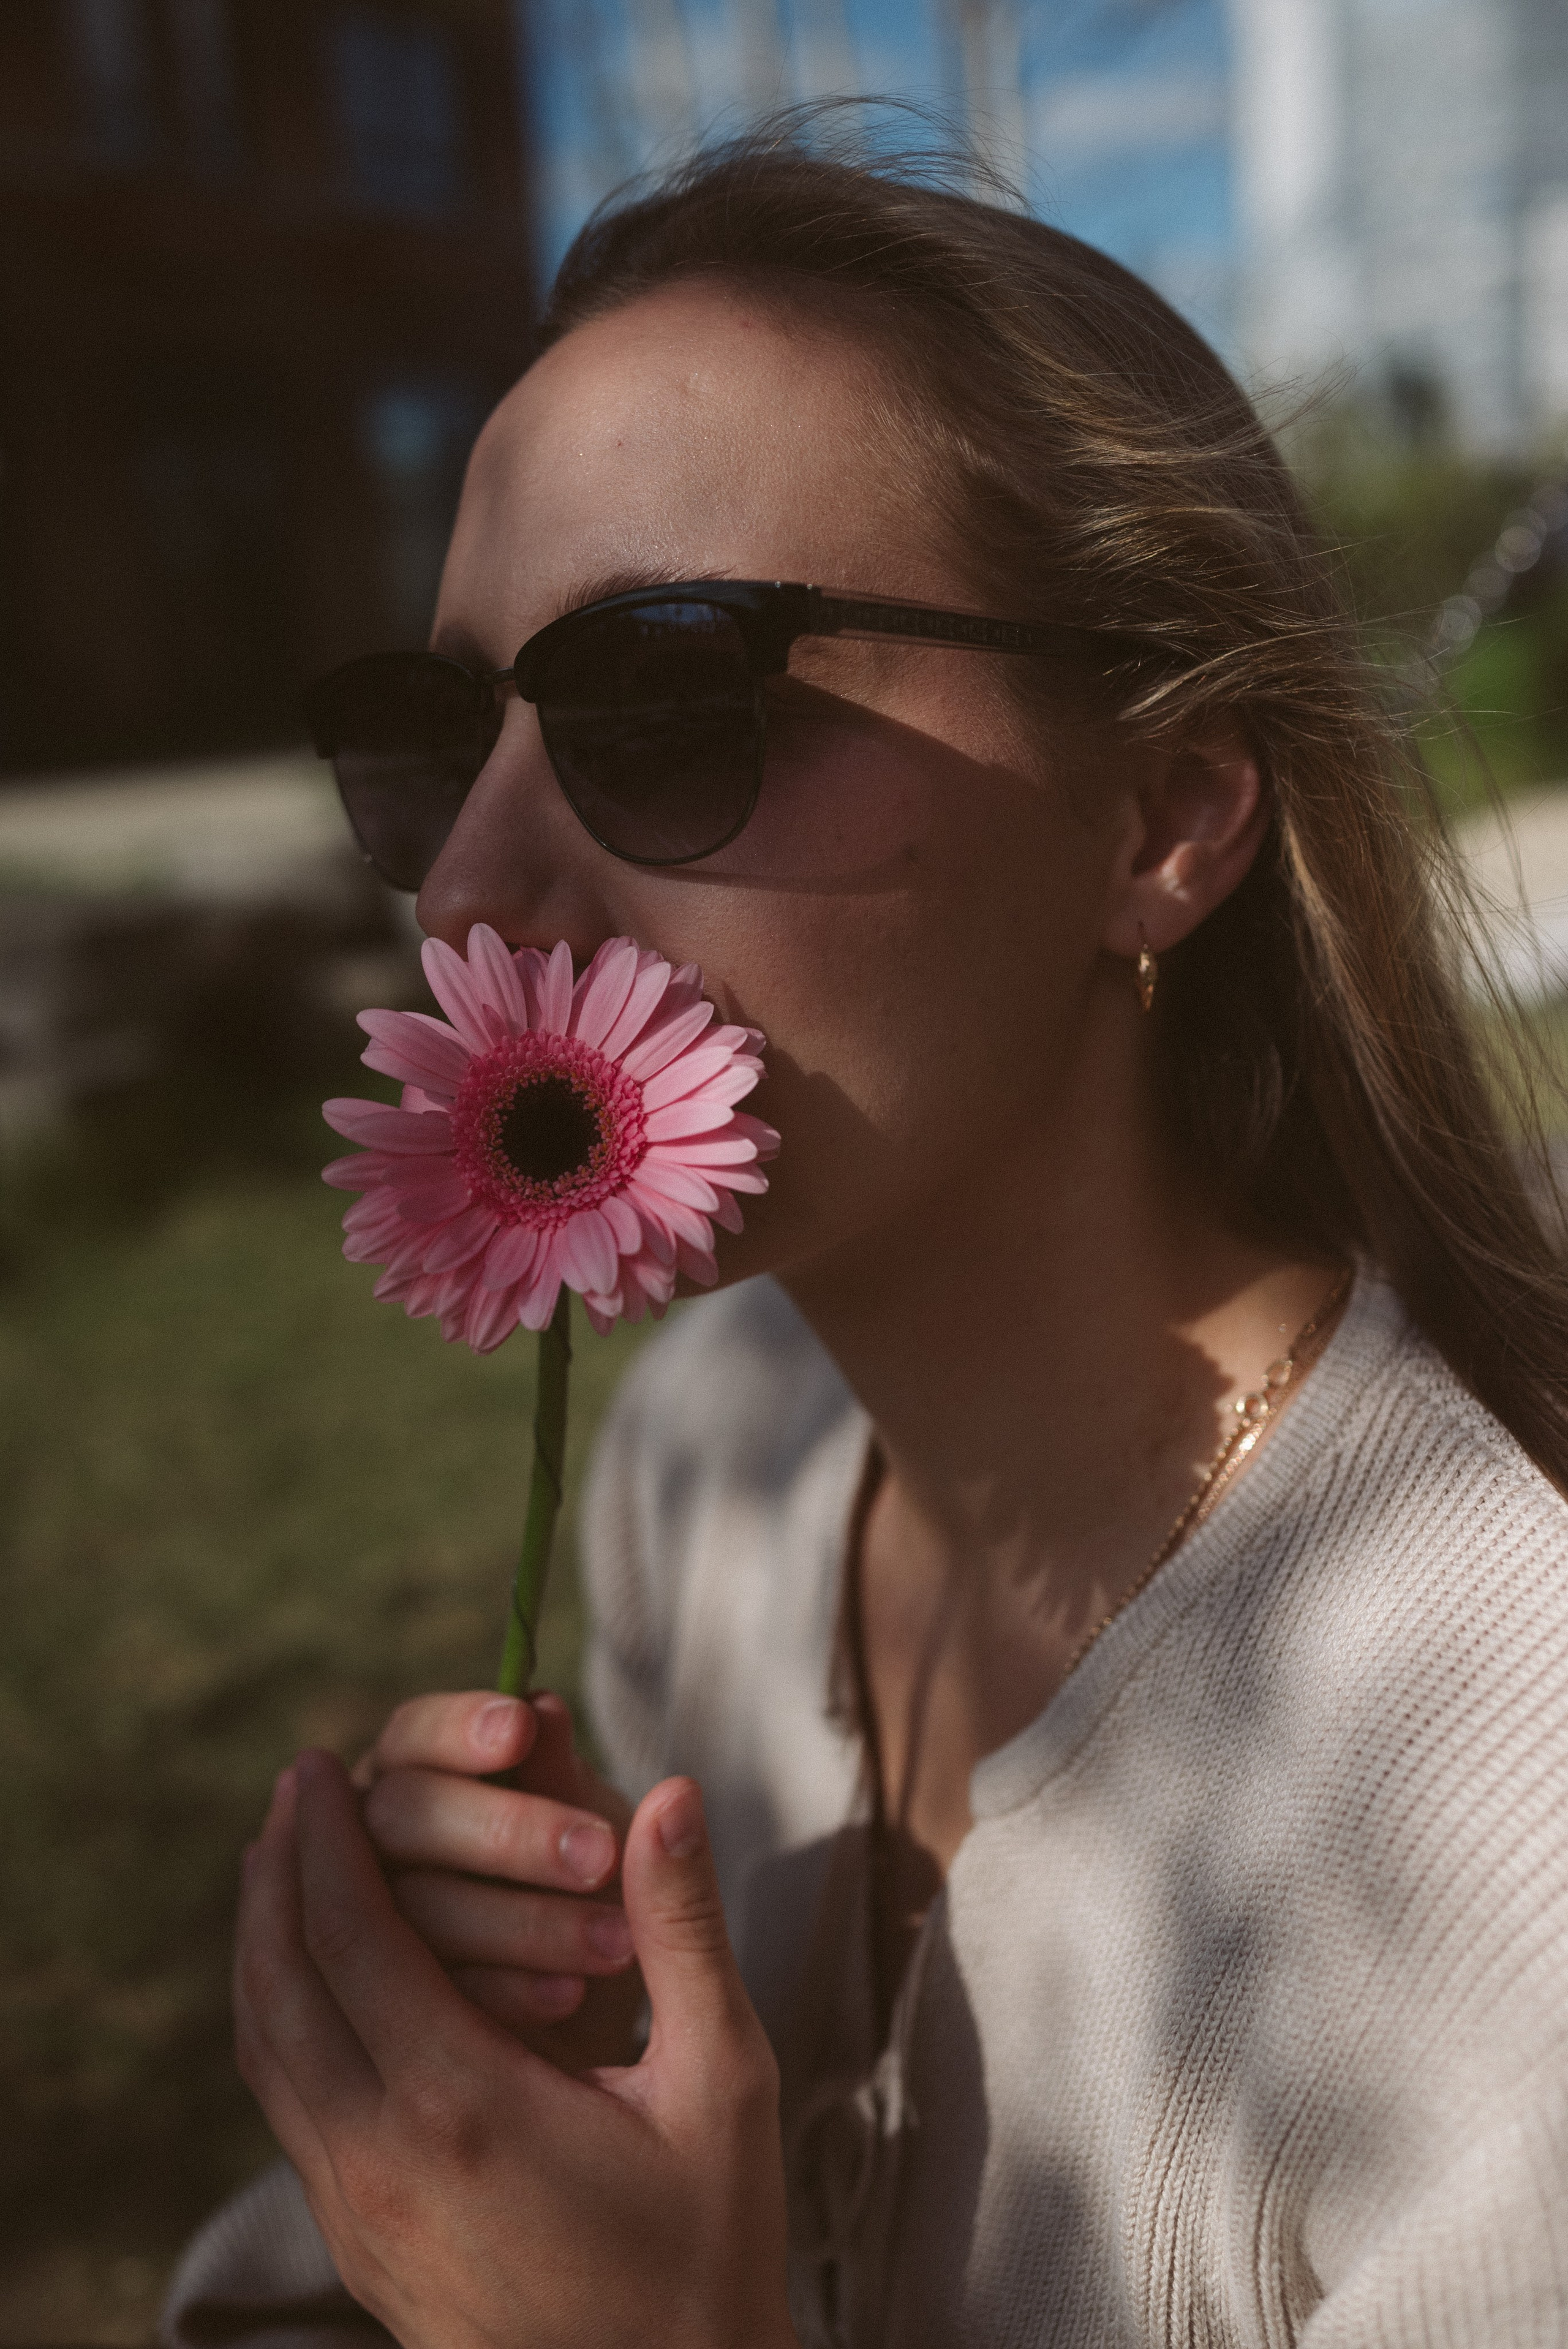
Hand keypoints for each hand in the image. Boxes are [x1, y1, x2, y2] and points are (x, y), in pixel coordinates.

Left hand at [235, 1752, 798, 2348]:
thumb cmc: (708, 2244)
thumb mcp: (724, 2081)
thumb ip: (683, 1931)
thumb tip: (669, 1794)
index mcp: (465, 2107)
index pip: (355, 1938)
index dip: (331, 1839)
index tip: (323, 1764)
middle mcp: (381, 2161)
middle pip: (280, 1987)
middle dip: (278, 1873)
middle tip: (295, 1789)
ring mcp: (355, 2216)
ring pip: (265, 2052)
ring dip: (263, 1946)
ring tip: (283, 1867)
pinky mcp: (354, 2249)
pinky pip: (285, 2108)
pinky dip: (278, 2020)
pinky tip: (314, 1983)